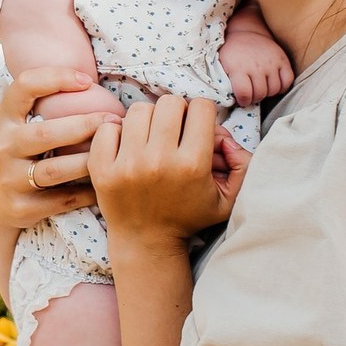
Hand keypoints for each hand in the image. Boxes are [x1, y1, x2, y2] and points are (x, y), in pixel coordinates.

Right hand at [0, 67, 117, 232]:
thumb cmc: (19, 151)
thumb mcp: (17, 124)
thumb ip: (40, 103)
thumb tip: (90, 77)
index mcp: (3, 118)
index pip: (23, 86)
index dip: (55, 78)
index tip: (88, 81)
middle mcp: (3, 147)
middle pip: (46, 133)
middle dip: (85, 125)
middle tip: (115, 120)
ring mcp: (9, 179)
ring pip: (55, 170)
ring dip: (89, 161)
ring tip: (116, 153)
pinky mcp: (20, 208)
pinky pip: (61, 200)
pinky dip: (87, 192)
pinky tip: (106, 183)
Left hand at [88, 96, 250, 252]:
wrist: (146, 242)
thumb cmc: (188, 217)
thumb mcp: (227, 199)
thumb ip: (242, 165)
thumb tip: (224, 135)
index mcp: (192, 165)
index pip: (201, 107)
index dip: (202, 114)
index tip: (196, 127)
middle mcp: (159, 161)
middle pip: (170, 102)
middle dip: (176, 112)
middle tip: (173, 130)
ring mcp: (127, 164)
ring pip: (139, 110)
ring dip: (147, 120)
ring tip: (150, 138)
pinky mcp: (102, 169)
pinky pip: (107, 127)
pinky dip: (116, 133)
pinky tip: (126, 147)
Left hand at [218, 30, 293, 107]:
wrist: (245, 32)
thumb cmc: (231, 54)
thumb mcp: (221, 66)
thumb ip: (224, 83)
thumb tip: (227, 100)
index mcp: (238, 68)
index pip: (244, 94)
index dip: (243, 101)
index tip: (242, 100)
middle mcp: (256, 65)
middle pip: (260, 94)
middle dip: (254, 98)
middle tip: (251, 94)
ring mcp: (271, 62)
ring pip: (274, 89)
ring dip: (267, 93)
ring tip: (260, 88)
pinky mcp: (282, 59)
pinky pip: (288, 80)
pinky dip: (282, 87)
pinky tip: (272, 84)